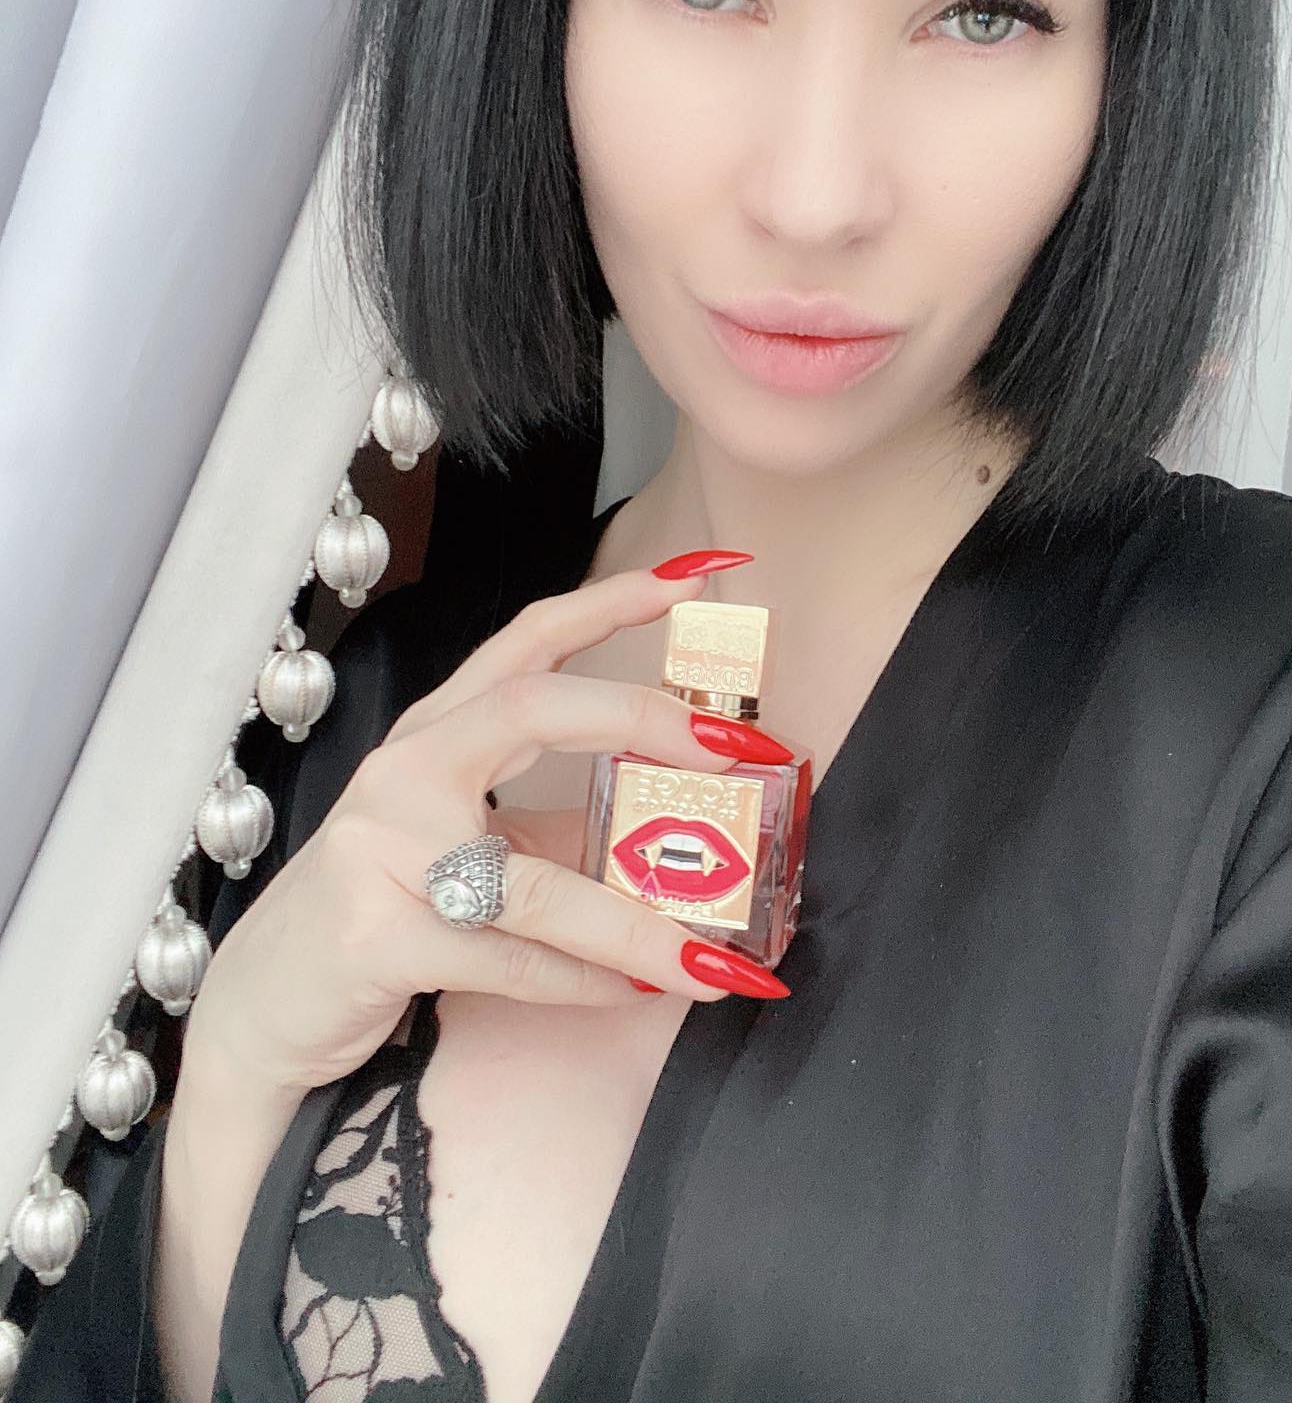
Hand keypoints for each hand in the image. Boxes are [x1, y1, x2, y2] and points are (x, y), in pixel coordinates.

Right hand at [182, 560, 789, 1097]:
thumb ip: (555, 832)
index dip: (612, 603)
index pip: (529, 641)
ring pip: (537, 880)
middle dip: (644, 718)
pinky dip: (580, 983)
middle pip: (534, 708)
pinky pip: (506, 958)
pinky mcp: (375, 936)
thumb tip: (676, 839)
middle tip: (736, 747)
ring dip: (636, 925)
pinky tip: (632, 995)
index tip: (696, 575)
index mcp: (437, 735)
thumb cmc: (379, 909)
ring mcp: (383, 850)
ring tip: (712, 957)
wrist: (265, 1005)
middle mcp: (406, 771)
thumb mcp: (467, 850)